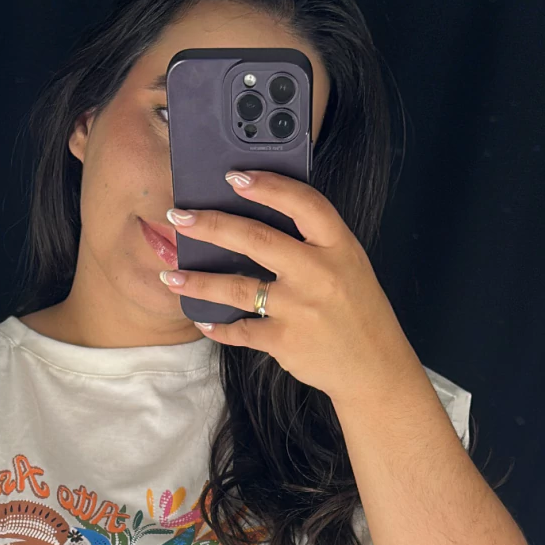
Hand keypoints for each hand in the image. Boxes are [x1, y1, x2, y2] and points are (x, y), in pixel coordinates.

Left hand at [161, 169, 422, 408]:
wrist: (374, 368)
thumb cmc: (358, 311)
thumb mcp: (349, 264)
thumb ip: (314, 242)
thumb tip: (261, 216)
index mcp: (338, 245)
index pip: (302, 203)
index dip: (268, 186)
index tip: (234, 176)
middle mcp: (318, 273)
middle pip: (257, 239)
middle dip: (212, 225)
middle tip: (179, 216)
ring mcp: (299, 309)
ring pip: (237, 287)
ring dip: (199, 281)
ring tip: (170, 275)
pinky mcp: (284, 342)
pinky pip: (241, 330)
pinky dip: (218, 327)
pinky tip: (202, 318)